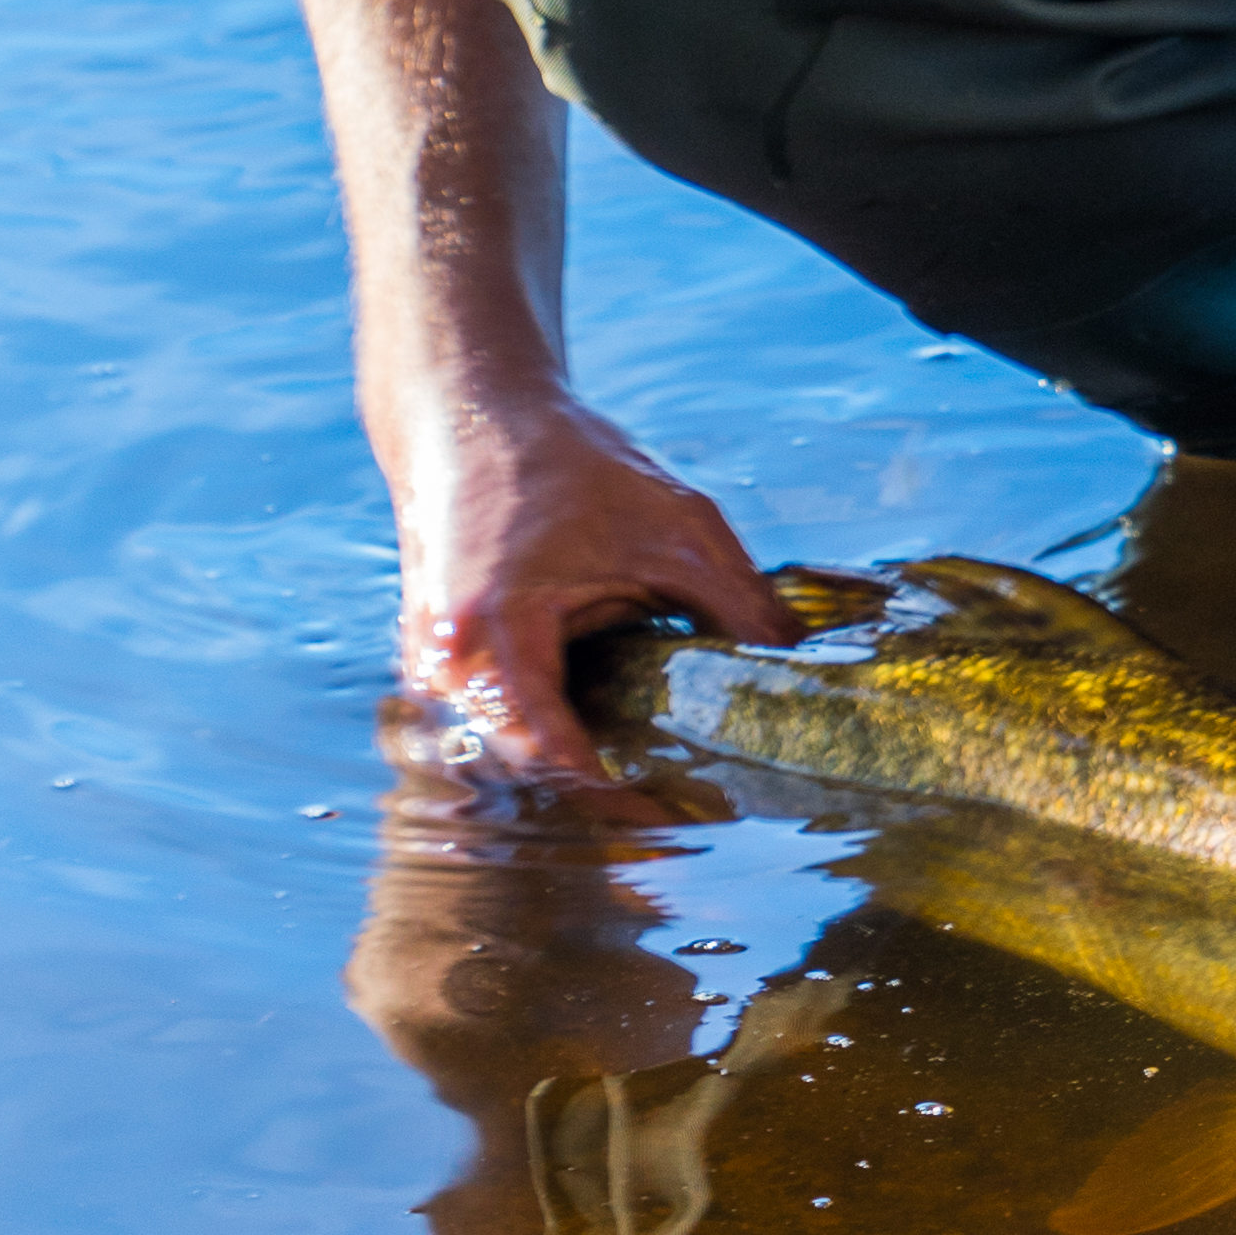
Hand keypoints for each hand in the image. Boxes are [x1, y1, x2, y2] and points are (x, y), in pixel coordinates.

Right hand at [389, 381, 795, 788]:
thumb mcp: (679, 530)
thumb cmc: (570, 467)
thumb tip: (804, 672)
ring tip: (660, 794)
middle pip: (524, 777)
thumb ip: (741, 606)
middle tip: (685, 816)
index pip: (552, 756)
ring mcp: (432, 678)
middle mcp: (445, 671)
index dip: (620, 799)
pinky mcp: (440, 675)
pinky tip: (613, 753)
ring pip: (504, 764)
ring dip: (575, 781)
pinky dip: (551, 749)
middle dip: (603, 804)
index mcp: (495, 635)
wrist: (472, 417)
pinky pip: (492, 735)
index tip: (687, 815)